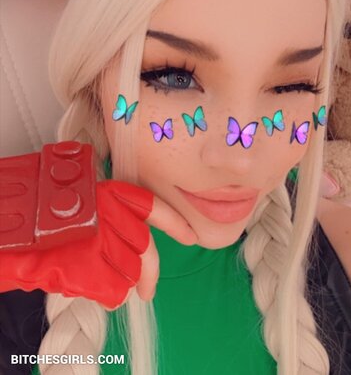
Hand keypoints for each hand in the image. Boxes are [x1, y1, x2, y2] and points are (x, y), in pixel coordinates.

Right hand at [0, 180, 197, 308]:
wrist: (8, 228)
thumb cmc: (38, 217)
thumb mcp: (78, 206)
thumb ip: (108, 218)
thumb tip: (131, 243)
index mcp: (108, 193)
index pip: (152, 206)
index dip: (174, 222)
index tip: (191, 236)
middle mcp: (109, 213)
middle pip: (145, 249)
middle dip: (149, 275)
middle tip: (148, 293)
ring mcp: (100, 239)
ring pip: (130, 272)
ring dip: (117, 283)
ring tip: (95, 280)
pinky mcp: (89, 266)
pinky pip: (113, 291)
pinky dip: (106, 296)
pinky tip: (87, 288)